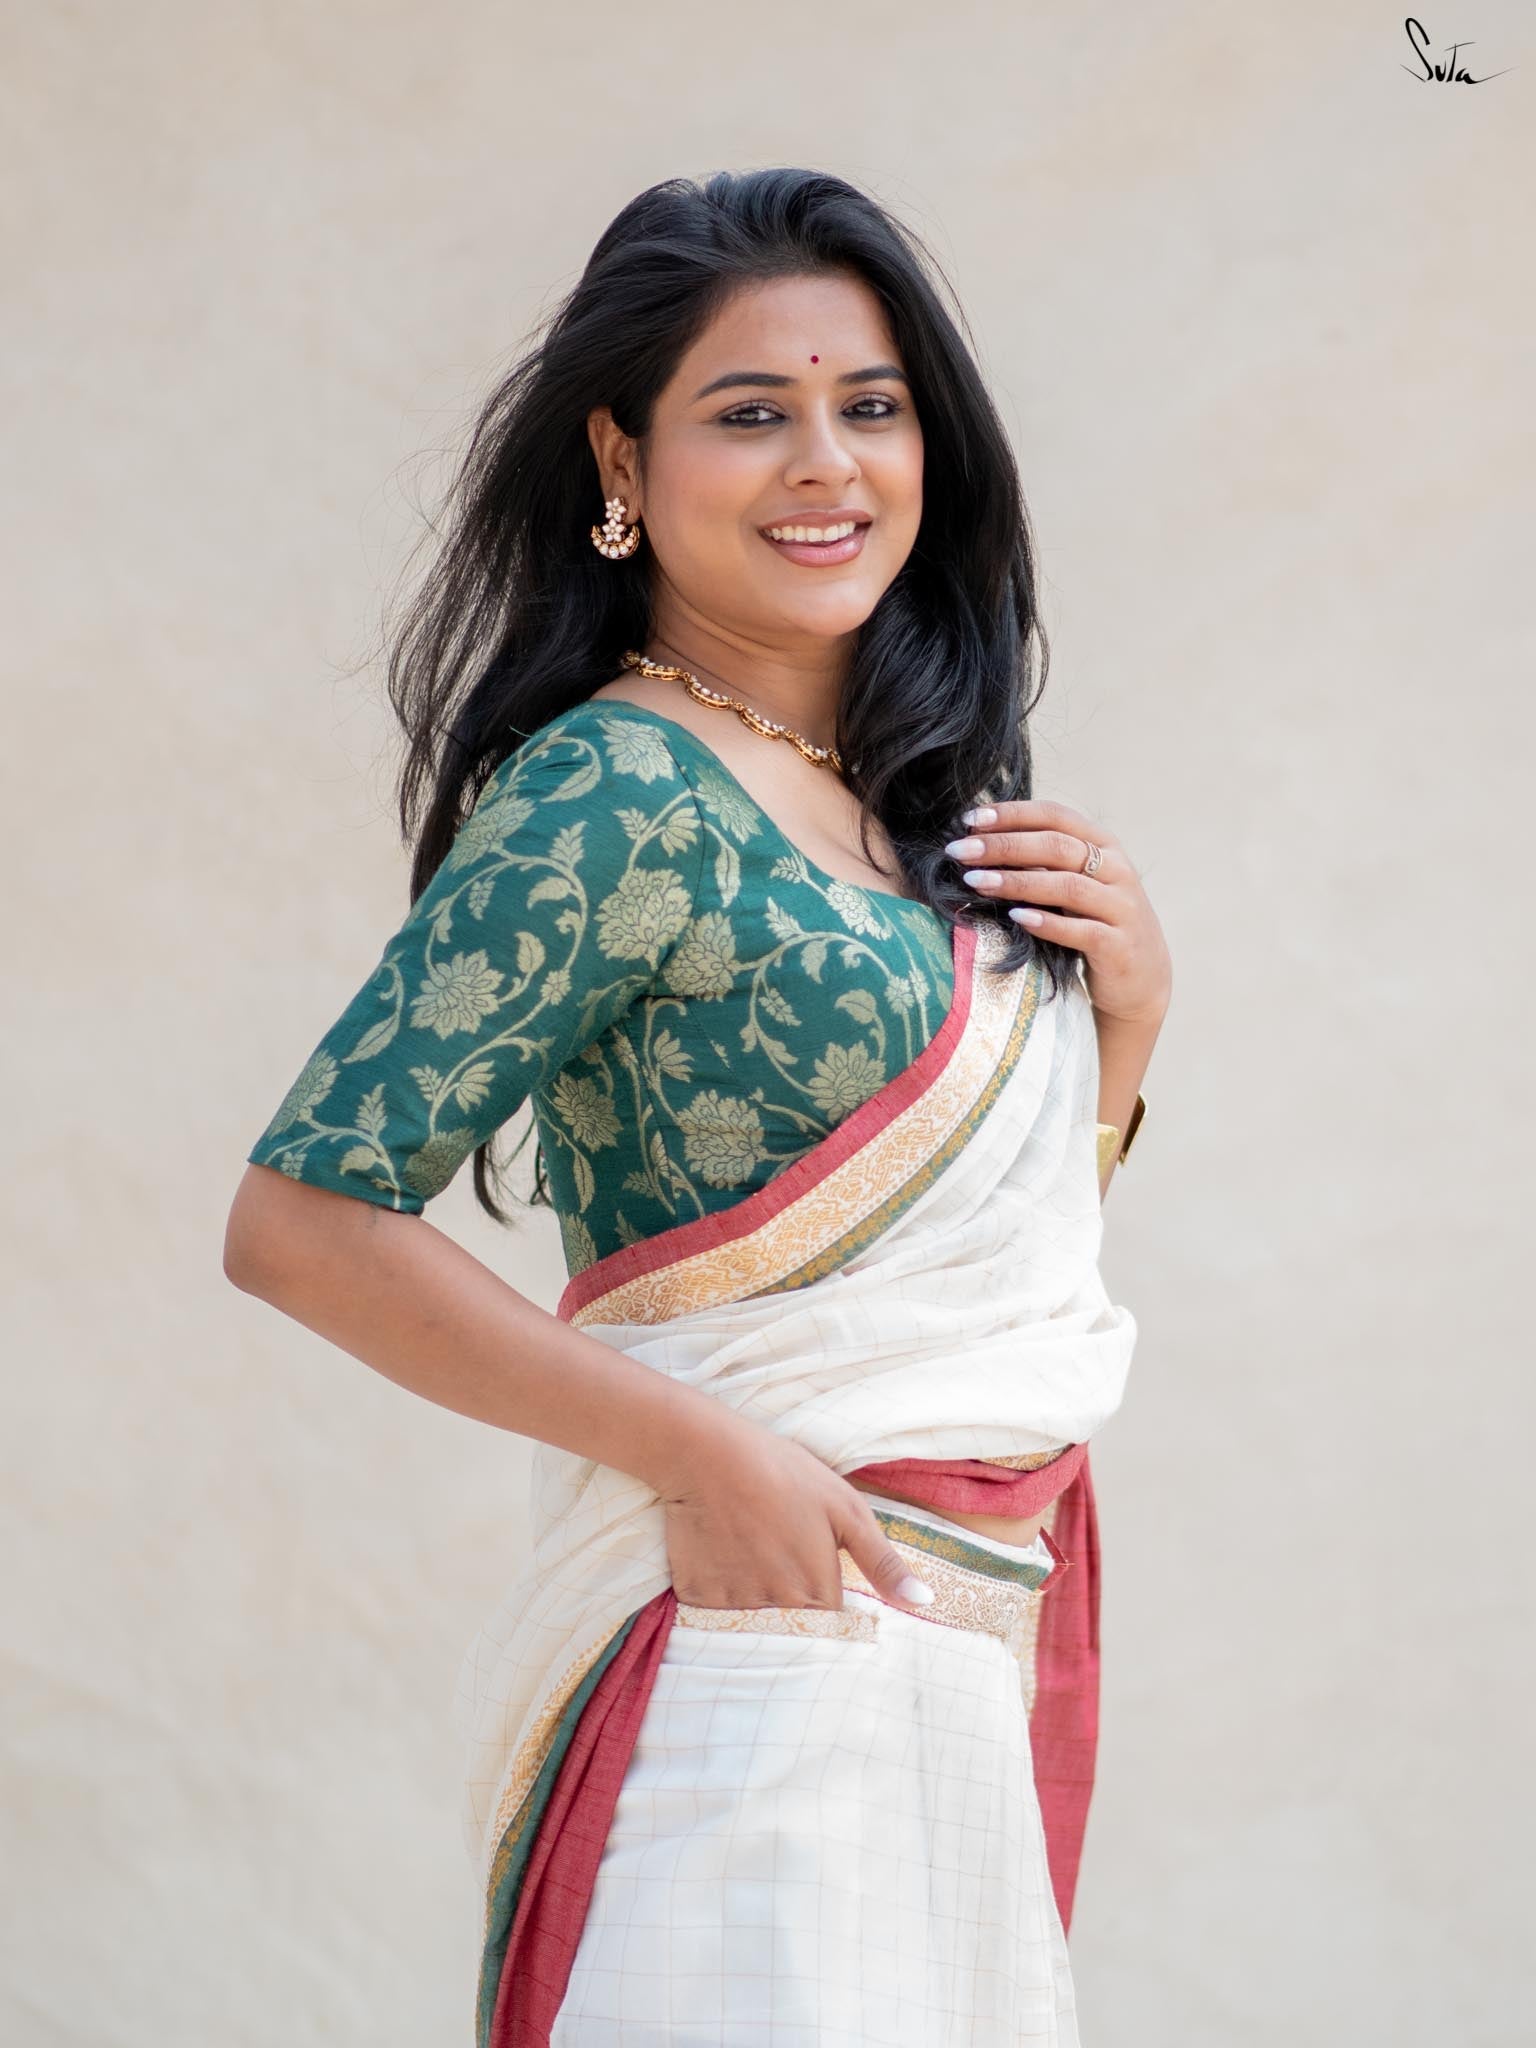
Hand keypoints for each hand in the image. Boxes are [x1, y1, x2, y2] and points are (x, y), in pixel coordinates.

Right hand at [654, 1413, 936, 1615]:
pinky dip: (718, 1588)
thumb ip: (883, 1562)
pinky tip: (720, 1551)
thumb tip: (925, 1602)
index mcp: (818, 1592)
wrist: (708, 1454)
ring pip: (752, 1619)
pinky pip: (714, 1609)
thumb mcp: (846, 1509)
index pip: (831, 1624)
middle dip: (790, 1601)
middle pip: (792, 1626)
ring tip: (748, 1547)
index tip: (813, 1570)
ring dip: (754, 1596)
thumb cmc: (784, 1473)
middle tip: (777, 1552)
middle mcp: (778, 1608)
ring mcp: (736, 1605)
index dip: (825, 1600)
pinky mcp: (697, 1597)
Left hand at [945, 799, 1171, 1028]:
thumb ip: (1040, 861)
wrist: (1141, 976)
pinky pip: (1081, 930)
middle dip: (1004, 846)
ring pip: (1067, 886)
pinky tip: (1015, 918)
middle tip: (959, 852)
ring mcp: (1121, 907)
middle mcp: (1117, 870)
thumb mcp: (1073, 883)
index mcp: (1103, 845)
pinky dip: (1047, 922)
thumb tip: (978, 841)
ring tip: (975, 882)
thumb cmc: (1095, 922)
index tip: (969, 821)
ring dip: (1017, 882)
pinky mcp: (1119, 946)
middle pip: (1057, 846)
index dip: (1012, 814)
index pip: (1055, 815)